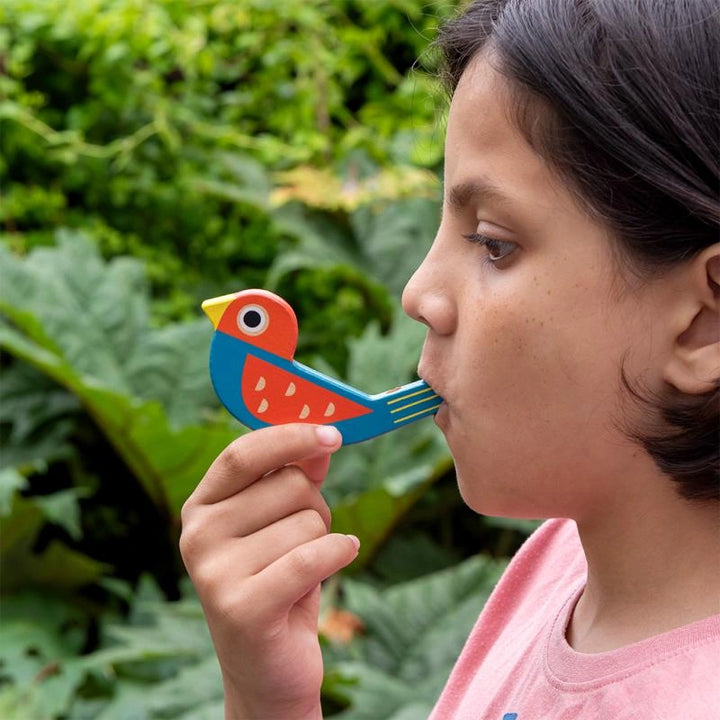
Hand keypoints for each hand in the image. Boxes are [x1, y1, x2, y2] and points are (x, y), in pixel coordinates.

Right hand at [180, 423, 358, 719]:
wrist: (265, 666)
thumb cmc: (278, 580)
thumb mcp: (284, 521)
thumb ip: (298, 476)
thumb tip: (322, 439)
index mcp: (202, 505)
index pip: (244, 453)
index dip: (290, 437)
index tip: (333, 433)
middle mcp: (197, 534)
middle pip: (290, 485)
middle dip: (316, 508)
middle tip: (303, 541)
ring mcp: (213, 572)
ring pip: (308, 522)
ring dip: (321, 542)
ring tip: (299, 571)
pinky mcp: (240, 608)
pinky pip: (311, 557)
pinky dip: (338, 553)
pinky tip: (341, 557)